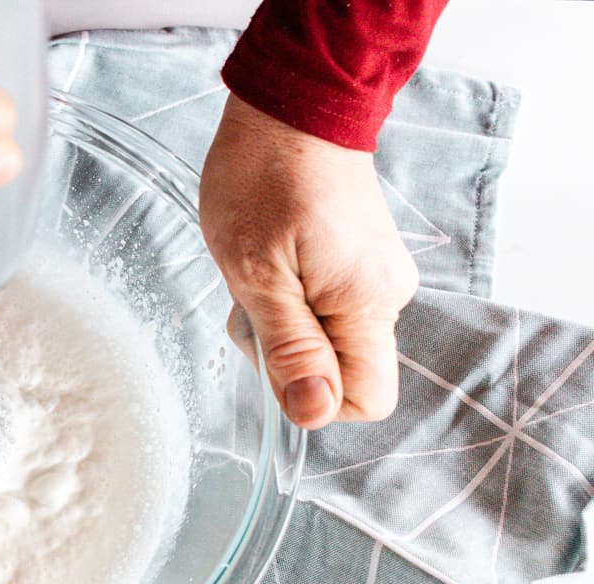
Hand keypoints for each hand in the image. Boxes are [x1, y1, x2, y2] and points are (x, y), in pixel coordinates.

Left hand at [200, 94, 418, 429]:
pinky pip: (324, 311)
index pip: (367, 400)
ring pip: (325, 342)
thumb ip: (290, 348)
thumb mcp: (258, 273)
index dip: (312, 394)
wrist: (291, 108)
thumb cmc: (264, 180)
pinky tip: (272, 260)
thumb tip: (314, 415)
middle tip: (255, 292)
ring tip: (261, 267)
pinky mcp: (360, 265)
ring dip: (281, 322)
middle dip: (285, 353)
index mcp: (369, 304)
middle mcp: (388, 297)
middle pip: (338, 373)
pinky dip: (289, 299)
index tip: (272, 345)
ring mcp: (376, 279)